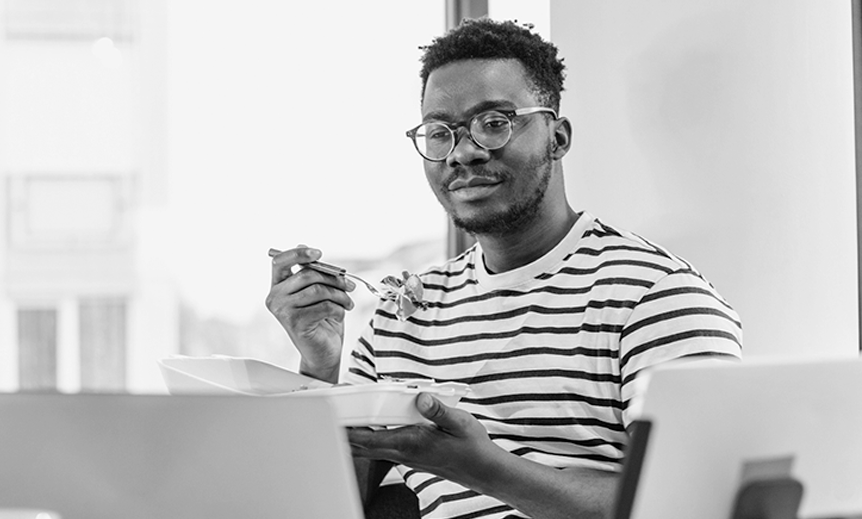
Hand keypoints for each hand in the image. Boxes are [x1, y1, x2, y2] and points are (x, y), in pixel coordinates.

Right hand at [265, 246, 355, 382]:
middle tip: (350, 287)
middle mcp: (275, 297)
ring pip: (318, 290)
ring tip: (348, 303)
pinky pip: (324, 306)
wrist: (323, 353)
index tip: (319, 252)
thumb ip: (313, 273)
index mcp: (278, 286)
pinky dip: (338, 309)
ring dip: (340, 296)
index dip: (299, 253)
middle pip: (307, 275)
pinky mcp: (295, 323)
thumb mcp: (319, 292)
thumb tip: (308, 248)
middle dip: (334, 279)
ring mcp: (283, 311)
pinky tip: (339, 315)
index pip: (280, 261)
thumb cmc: (322, 320)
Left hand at [348, 393, 500, 488]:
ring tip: (342, 413)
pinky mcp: (407, 454)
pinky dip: (366, 436)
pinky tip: (366, 424)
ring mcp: (403, 455)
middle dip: (342, 429)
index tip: (333, 414)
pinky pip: (379, 446)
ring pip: (367, 447)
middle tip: (330, 409)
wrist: (483, 470)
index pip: (368, 439)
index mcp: (410, 444)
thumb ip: (439, 410)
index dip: (347, 428)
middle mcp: (402, 452)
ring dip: (352, 433)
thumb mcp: (460, 423)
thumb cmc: (472, 449)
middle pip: (360, 445)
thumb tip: (421, 398)